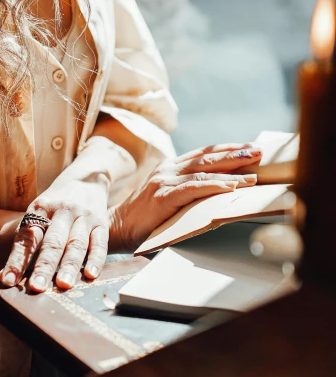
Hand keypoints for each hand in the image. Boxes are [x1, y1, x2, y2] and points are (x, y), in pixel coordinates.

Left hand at [0, 174, 109, 291]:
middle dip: (44, 266)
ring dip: (69, 265)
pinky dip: (95, 259)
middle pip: (52, 242)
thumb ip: (24, 244)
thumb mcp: (37, 214)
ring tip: (63, 285)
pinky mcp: (101, 222)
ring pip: (76, 243)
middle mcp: (61, 211)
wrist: (87, 179)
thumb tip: (4, 277)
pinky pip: (99, 242)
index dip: (17, 259)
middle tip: (37, 287)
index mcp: (40, 209)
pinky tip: (90, 275)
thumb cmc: (55, 205)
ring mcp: (83, 216)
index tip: (8, 280)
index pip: (26, 237)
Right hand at [110, 143, 261, 251]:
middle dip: (235, 153)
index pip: (203, 153)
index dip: (227, 149)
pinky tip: (232, 187)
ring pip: (204, 170)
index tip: (249, 147)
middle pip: (207, 157)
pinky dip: (215, 186)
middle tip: (259, 151)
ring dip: (231, 170)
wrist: (116, 229)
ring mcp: (164, 181)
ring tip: (254, 172)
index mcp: (169, 167)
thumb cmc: (144, 221)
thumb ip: (187, 195)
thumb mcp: (168, 200)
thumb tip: (220, 198)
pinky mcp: (163, 196)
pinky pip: (194, 188)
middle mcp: (167, 169)